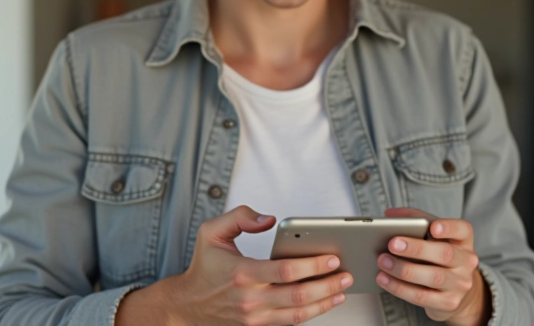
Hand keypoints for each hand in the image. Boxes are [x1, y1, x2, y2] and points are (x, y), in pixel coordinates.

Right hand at [118, 205, 352, 325]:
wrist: (188, 305)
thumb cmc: (204, 267)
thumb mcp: (211, 232)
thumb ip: (240, 217)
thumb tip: (268, 219)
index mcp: (242, 273)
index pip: (286, 271)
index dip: (313, 265)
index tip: (332, 258)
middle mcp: (250, 298)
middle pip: (299, 295)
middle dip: (328, 284)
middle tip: (346, 274)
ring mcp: (255, 316)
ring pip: (298, 314)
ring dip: (324, 302)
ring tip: (342, 290)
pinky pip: (290, 322)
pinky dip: (312, 313)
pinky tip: (325, 302)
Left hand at [376, 208, 490, 325]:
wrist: (455, 292)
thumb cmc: (437, 257)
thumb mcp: (432, 238)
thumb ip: (415, 221)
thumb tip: (389, 215)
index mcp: (463, 241)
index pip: (463, 229)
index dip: (449, 227)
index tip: (433, 227)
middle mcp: (466, 262)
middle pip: (445, 253)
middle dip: (417, 248)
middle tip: (392, 244)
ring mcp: (459, 284)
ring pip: (433, 276)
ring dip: (403, 269)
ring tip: (382, 261)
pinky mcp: (448, 303)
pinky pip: (421, 296)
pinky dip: (399, 287)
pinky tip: (383, 278)